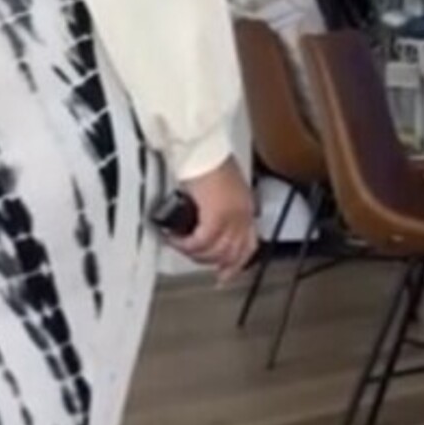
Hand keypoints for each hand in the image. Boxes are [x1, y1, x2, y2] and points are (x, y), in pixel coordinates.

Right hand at [172, 157, 257, 283]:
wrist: (203, 148)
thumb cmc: (208, 159)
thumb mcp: (221, 186)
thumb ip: (220, 206)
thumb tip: (204, 220)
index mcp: (246, 207)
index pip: (248, 245)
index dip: (235, 265)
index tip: (223, 276)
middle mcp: (243, 215)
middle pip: (231, 253)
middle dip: (210, 261)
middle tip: (191, 258)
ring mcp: (232, 217)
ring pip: (216, 251)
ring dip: (195, 254)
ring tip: (179, 246)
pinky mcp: (216, 216)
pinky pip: (201, 242)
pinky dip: (187, 245)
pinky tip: (176, 239)